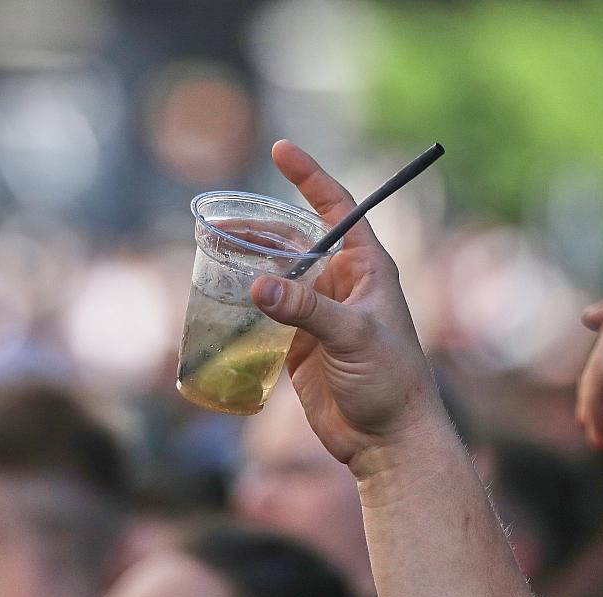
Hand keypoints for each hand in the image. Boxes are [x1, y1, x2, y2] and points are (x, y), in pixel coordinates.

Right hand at [250, 140, 440, 474]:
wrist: (386, 439)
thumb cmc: (390, 381)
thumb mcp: (354, 337)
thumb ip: (307, 309)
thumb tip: (257, 284)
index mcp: (366, 268)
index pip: (337, 208)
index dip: (310, 177)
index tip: (281, 150)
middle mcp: (341, 283)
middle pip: (294, 240)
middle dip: (259, 226)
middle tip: (219, 220)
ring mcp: (318, 313)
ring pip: (276, 275)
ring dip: (247, 262)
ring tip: (211, 251)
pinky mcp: (299, 343)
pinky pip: (267, 312)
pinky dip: (244, 303)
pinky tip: (221, 297)